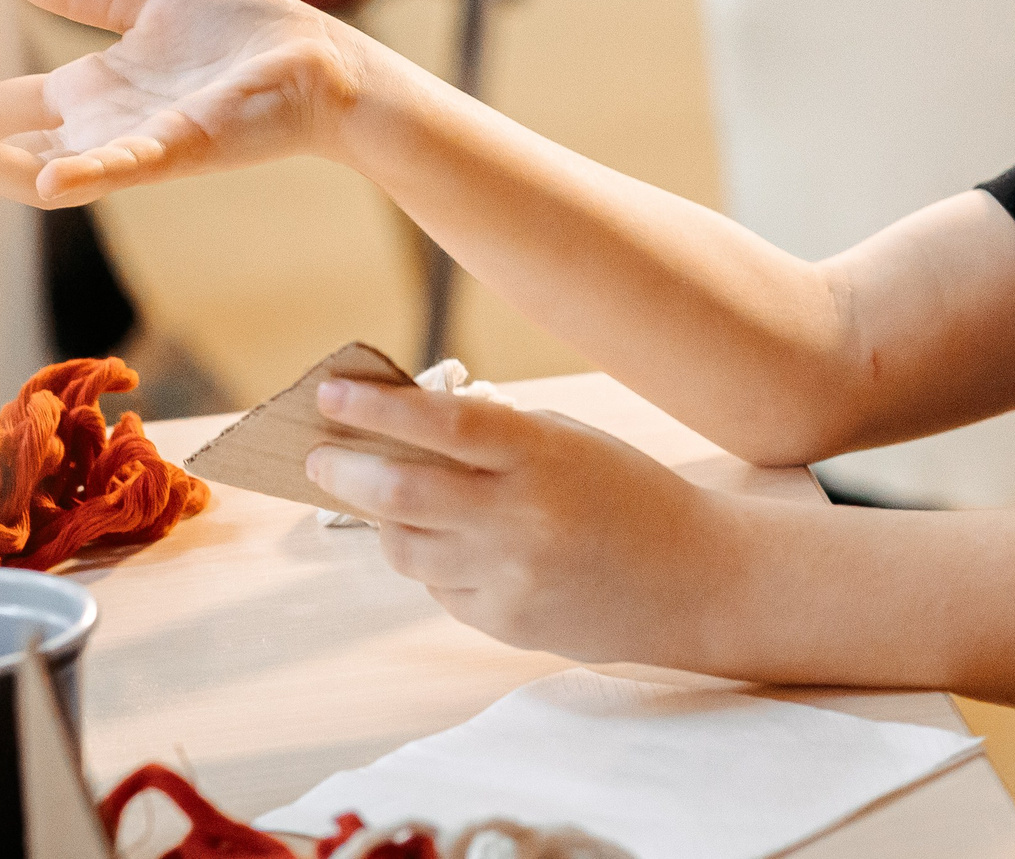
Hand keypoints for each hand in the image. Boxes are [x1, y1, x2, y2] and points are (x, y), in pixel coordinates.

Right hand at [0, 0, 371, 206]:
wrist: (324, 62)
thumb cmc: (249, 38)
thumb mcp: (150, 5)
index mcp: (91, 90)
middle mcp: (104, 124)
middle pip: (5, 145)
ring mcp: (139, 142)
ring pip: (48, 169)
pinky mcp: (184, 148)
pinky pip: (126, 168)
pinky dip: (85, 174)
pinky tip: (46, 178)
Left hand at [305, 380, 727, 664]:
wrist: (695, 579)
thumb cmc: (629, 495)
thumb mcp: (571, 444)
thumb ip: (494, 438)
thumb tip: (398, 432)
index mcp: (543, 456)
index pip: (442, 421)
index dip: (376, 407)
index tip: (330, 392)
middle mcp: (522, 517)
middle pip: (401, 491)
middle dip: (344, 469)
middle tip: (319, 455)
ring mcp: (511, 576)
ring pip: (406, 547)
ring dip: (385, 518)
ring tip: (388, 498)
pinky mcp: (505, 621)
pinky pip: (439, 586)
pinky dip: (434, 559)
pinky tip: (458, 544)